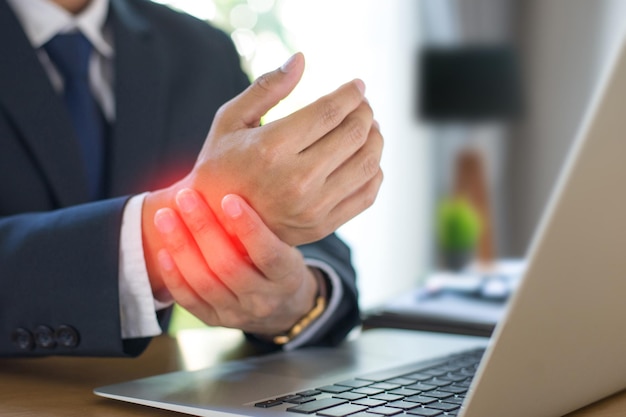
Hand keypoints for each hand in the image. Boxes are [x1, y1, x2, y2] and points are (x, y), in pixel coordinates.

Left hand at [153, 188, 320, 335]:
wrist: (284, 308)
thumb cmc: (282, 264)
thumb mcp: (288, 245)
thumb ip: (266, 224)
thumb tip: (235, 178)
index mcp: (286, 277)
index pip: (268, 254)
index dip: (248, 227)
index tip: (229, 198)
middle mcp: (263, 299)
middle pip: (228, 266)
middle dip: (204, 229)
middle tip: (187, 197)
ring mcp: (237, 314)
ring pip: (205, 282)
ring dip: (182, 246)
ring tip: (166, 216)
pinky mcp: (216, 321)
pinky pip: (190, 300)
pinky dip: (174, 275)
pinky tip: (164, 250)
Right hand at [180, 52, 382, 244]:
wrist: (214, 223)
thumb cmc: (220, 165)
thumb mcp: (230, 120)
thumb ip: (267, 88)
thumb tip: (301, 58)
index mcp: (271, 148)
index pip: (329, 112)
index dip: (350, 93)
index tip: (357, 85)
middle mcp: (296, 180)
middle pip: (353, 135)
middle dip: (364, 112)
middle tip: (362, 104)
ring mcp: (312, 207)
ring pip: (366, 164)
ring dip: (375, 138)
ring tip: (368, 126)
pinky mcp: (322, 226)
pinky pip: (366, 195)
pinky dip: (374, 171)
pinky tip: (365, 156)